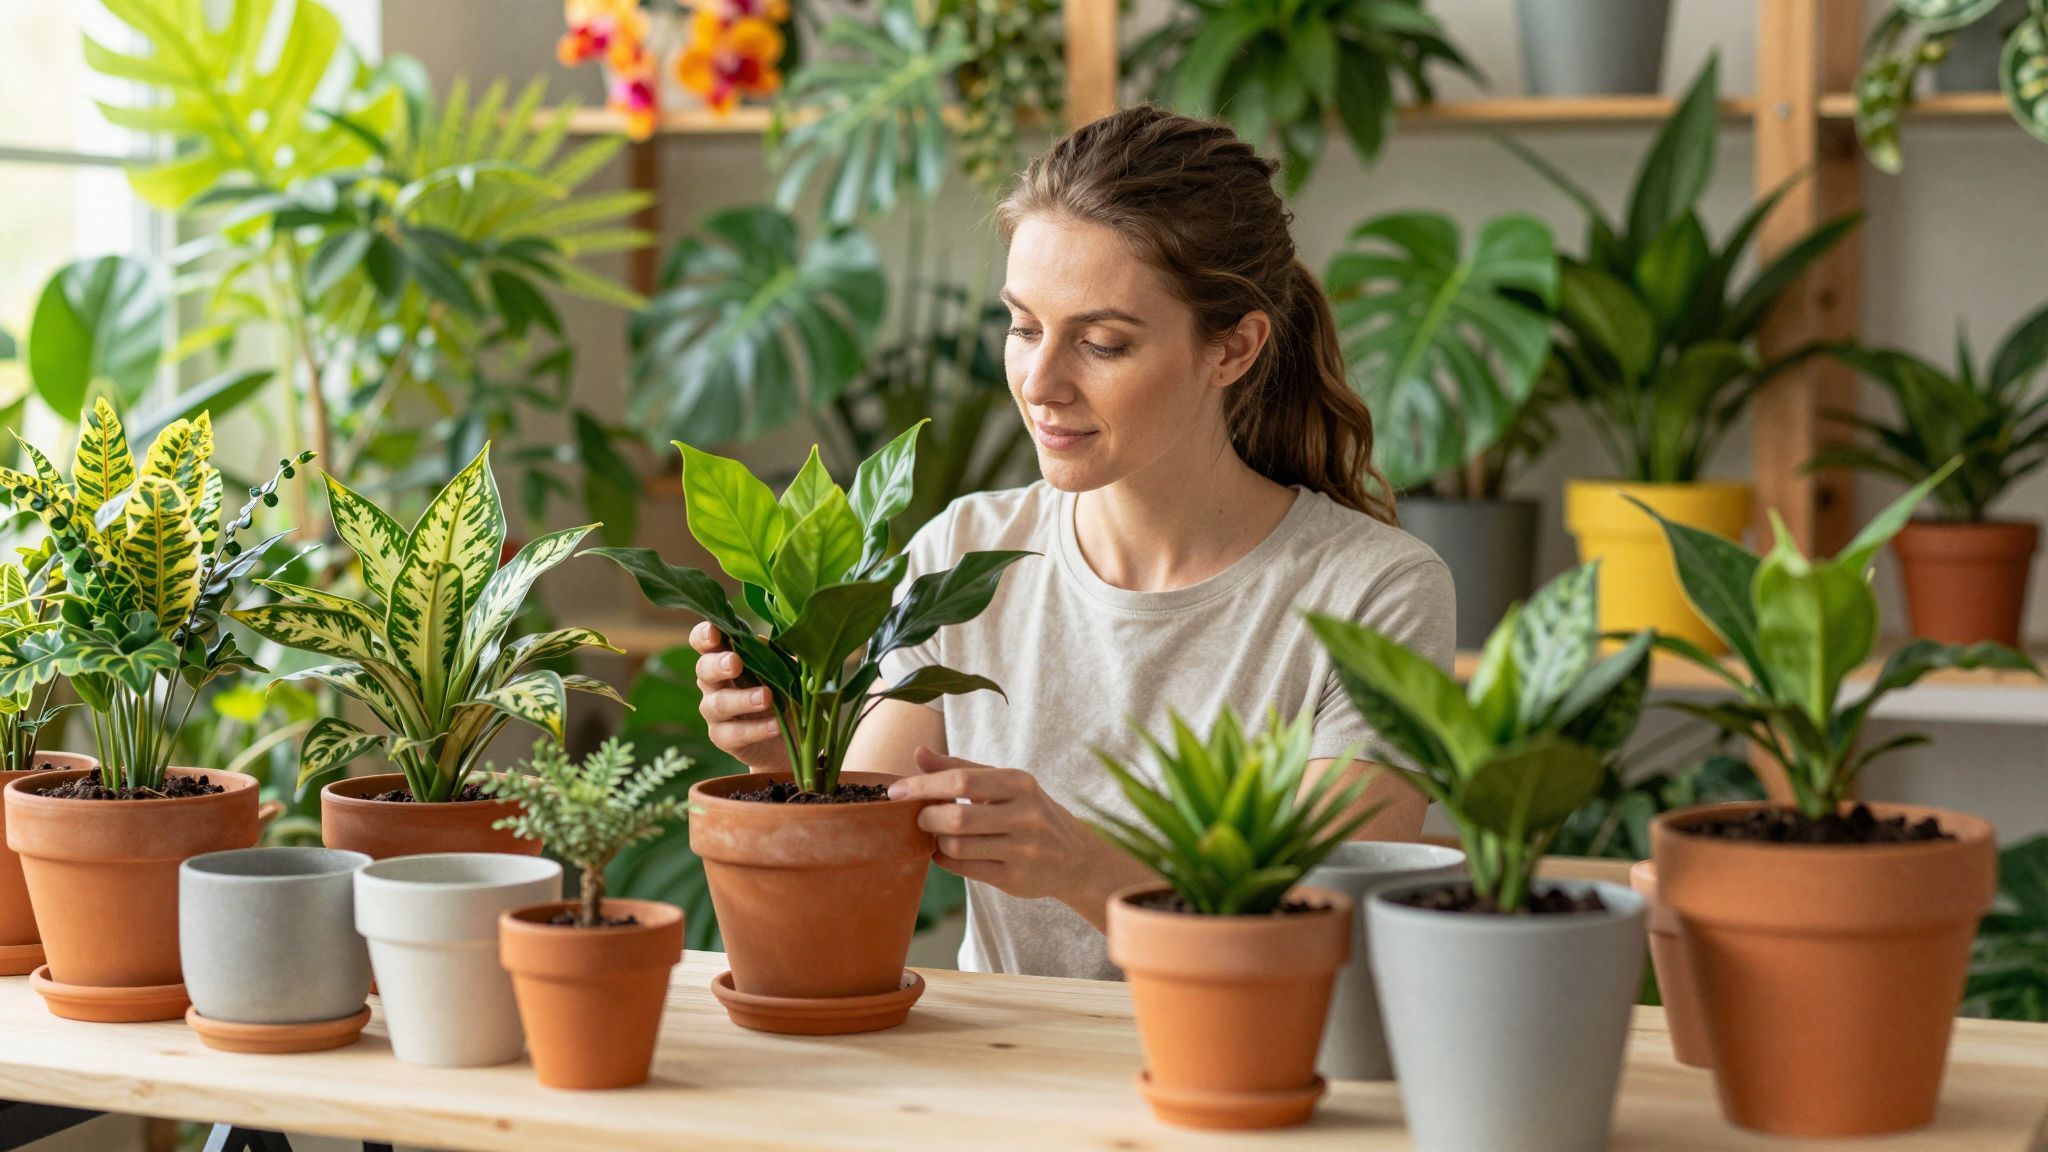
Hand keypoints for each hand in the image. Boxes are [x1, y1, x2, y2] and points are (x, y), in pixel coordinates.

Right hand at [690, 620, 788, 773]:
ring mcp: (715, 712)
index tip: (715, 632)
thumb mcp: (788, 670)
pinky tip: (776, 725)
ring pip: (718, 704)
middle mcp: (714, 682)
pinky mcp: (724, 738)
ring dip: (742, 699)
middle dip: (718, 664)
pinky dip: (757, 729)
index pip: (704, 642)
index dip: (704, 635)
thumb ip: (778, 655)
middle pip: (704, 669)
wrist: (794, 736)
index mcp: (725, 657)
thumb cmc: (786, 691)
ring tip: (766, 697)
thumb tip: (764, 640)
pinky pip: (734, 733)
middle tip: (735, 663)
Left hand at [887, 748, 1153, 930]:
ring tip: (936, 835)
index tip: (895, 791)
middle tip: (919, 818)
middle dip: (928, 818)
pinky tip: (944, 853)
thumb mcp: (1002, 783)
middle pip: (958, 818)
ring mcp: (1023, 849)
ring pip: (959, 847)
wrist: (1073, 856)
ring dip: (937, 841)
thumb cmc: (1027, 811)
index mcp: (1019, 783)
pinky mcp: (1016, 878)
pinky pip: (965, 870)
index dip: (923, 786)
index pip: (962, 780)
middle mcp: (1025, 815)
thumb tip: (918, 752)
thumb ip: (958, 767)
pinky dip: (945, 860)